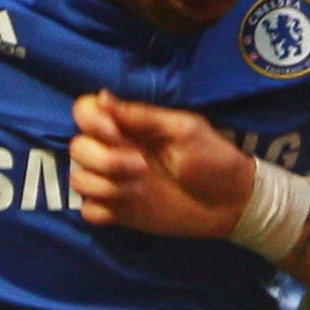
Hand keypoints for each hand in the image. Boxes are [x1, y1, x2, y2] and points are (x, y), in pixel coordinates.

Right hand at [66, 91, 257, 238]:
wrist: (232, 203)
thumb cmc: (214, 159)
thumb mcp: (184, 129)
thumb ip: (143, 116)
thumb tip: (103, 97)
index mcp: (130, 127)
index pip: (85, 112)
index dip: (92, 121)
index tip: (115, 133)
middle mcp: (116, 152)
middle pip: (78, 147)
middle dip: (103, 158)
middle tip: (140, 166)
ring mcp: (116, 183)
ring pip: (78, 179)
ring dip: (104, 184)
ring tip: (139, 188)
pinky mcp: (120, 212)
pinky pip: (89, 211)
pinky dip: (100, 209)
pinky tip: (126, 206)